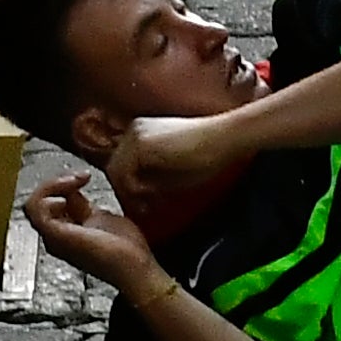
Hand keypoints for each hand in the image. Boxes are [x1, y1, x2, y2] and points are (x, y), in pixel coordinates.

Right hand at [24, 173, 163, 295]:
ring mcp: (52, 238)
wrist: (135, 266)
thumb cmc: (126, 249)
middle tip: (81, 177)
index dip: (64, 184)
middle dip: (57, 183)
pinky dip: (48, 193)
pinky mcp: (54, 236)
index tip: (85, 177)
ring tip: (74, 180)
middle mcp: (54, 237)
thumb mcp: (102, 217)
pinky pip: (35, 208)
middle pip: (39, 202)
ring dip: (52, 185)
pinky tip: (68, 192)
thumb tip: (73, 193)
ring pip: (33, 203)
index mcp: (65, 232)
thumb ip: (84, 207)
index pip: (50, 201)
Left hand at [105, 114, 233, 200]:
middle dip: (126, 191)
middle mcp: (134, 131)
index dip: (130, 186)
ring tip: (145, 207)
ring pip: (116, 170)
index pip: (123, 163)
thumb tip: (139, 195)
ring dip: (128, 192)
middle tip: (141, 209)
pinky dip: (133, 189)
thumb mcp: (175, 170)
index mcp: (143, 133)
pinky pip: (124, 172)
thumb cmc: (209, 153)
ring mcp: (134, 136)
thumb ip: (154, 179)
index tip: (144, 203)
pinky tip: (151, 197)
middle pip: (115, 166)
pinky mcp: (140, 144)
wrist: (225, 138)